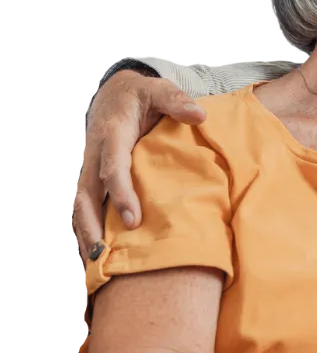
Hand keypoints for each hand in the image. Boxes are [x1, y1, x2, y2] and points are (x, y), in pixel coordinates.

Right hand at [75, 70, 206, 261]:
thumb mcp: (159, 91)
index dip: (120, 194)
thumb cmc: (141, 96)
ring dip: (85, 231)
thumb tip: (199, 115)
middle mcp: (95, 153)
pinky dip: (86, 226)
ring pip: (81, 202)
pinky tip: (97, 250)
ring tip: (95, 262)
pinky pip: (86, 203)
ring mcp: (90, 166)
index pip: (113, 167)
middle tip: (103, 253)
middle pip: (86, 193)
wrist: (115, 93)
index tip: (132, 219)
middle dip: (91, 224)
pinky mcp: (92, 175)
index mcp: (113, 134)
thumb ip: (177, 101)